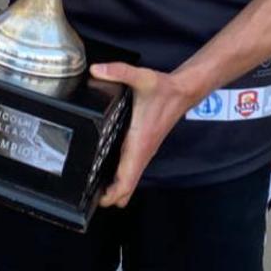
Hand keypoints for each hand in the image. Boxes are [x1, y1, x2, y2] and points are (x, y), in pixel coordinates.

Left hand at [90, 61, 189, 208]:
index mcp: (140, 142)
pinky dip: (120, 179)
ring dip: (115, 189)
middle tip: (87, 198)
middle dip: (110, 198)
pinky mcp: (144, 148)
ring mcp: (144, 152)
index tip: (97, 201)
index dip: (113, 194)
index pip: (127, 179)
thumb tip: (97, 70)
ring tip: (92, 190)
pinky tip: (106, 174)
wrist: (183, 92)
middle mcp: (143, 152)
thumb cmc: (164, 89)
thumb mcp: (141, 77)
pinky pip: (131, 170)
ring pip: (130, 181)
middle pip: (127, 188)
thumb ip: (118, 71)